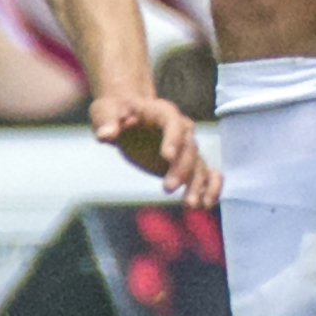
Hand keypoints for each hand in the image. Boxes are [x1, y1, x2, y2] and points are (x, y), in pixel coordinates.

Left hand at [93, 89, 217, 204]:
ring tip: (190, 205)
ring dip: (198, 185)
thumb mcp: (104, 111)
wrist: (125, 117)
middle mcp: (181, 128)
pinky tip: (206, 204)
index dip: (173, 138)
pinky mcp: (186, 163)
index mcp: (161, 111)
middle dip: (181, 169)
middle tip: (167, 188)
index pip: (173, 122)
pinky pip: (208, 173)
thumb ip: (106, 121)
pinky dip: (212, 187)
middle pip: (188, 148)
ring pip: (199, 165)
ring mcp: (186, 147)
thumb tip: (106, 135)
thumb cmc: (114, 110)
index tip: (166, 157)